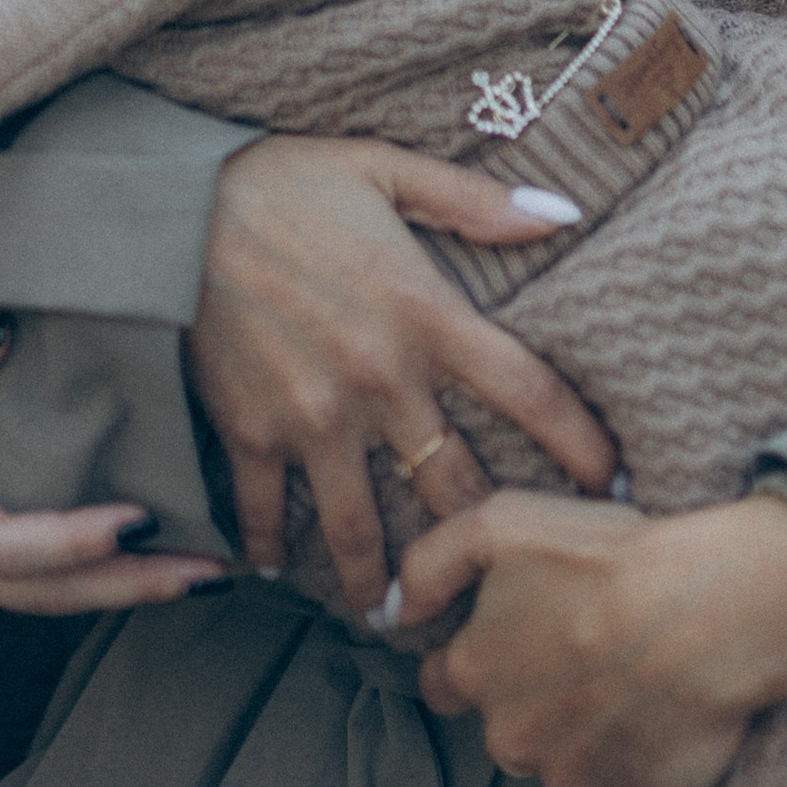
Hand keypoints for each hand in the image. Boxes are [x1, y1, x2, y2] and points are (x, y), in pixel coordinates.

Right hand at [0, 310, 231, 617]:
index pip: (2, 545)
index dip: (75, 539)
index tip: (142, 518)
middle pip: (36, 592)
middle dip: (127, 585)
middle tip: (212, 574)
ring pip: (32, 597)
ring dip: (113, 587)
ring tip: (195, 574)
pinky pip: (16, 581)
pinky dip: (78, 574)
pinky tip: (128, 559)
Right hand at [188, 136, 619, 618]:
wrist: (171, 208)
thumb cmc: (283, 180)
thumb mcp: (385, 169)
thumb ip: (476, 201)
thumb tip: (566, 210)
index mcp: (426, 314)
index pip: (529, 392)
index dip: (582, 444)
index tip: (616, 484)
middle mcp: (380, 381)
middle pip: (457, 487)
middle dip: (490, 541)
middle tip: (514, 584)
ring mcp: (313, 418)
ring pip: (364, 528)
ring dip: (386, 582)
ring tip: (401, 617)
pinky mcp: (251, 433)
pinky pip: (269, 512)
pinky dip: (273, 549)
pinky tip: (280, 571)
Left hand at [398, 490, 786, 786]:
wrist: (710, 611)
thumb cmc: (606, 559)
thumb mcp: (501, 525)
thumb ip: (430, 564)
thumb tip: (389, 610)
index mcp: (476, 675)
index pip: (444, 684)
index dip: (473, 657)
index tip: (512, 637)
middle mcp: (512, 739)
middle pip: (505, 726)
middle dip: (528, 698)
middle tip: (581, 649)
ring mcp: (574, 778)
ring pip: (560, 760)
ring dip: (580, 731)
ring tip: (626, 677)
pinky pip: (621, 783)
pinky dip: (633, 755)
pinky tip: (659, 707)